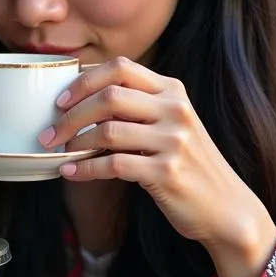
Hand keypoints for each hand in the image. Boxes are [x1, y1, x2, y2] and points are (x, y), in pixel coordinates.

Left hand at [41, 57, 275, 259]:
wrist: (226, 208)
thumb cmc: (188, 165)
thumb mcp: (172, 125)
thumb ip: (139, 107)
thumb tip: (84, 99)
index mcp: (173, 91)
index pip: (121, 68)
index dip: (84, 80)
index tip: (60, 100)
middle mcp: (175, 110)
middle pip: (109, 97)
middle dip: (70, 115)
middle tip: (49, 132)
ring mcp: (173, 140)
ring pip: (108, 130)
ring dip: (74, 143)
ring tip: (60, 153)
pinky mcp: (166, 172)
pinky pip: (112, 164)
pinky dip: (85, 168)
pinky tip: (71, 172)